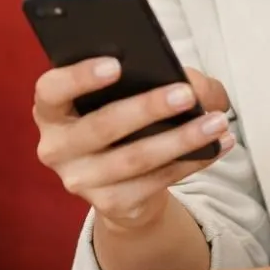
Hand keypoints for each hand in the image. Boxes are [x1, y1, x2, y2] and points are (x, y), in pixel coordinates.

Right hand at [33, 57, 233, 229]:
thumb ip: (153, 77)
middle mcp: (56, 148)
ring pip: (135, 158)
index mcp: (51, 110)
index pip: (51, 90)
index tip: (116, 64)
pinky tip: (218, 144)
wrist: (118, 184)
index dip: (79, 77)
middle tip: (186, 93)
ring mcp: (81, 181)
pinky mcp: (110, 205)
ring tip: (216, 121)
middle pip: (101, 126)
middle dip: (148, 108)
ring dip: (181, 138)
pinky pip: (157, 181)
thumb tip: (196, 86)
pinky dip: (192, 161)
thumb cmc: (121, 122)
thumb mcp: (123, 94)